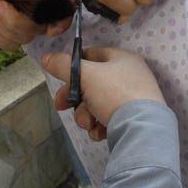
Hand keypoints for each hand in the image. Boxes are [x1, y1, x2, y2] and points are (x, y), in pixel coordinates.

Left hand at [0, 0, 71, 50]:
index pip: (64, 7)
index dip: (61, 21)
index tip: (50, 29)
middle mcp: (36, 5)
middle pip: (41, 27)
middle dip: (15, 20)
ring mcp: (22, 20)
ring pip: (25, 38)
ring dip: (0, 25)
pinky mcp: (8, 32)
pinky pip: (10, 44)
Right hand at [42, 47, 165, 139]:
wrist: (142, 129)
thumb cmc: (114, 94)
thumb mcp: (86, 75)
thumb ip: (63, 66)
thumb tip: (46, 57)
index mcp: (122, 58)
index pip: (91, 54)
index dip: (73, 66)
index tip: (59, 78)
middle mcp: (129, 75)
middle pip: (91, 83)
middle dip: (75, 98)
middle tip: (60, 107)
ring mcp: (132, 98)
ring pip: (96, 103)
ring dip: (86, 115)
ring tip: (88, 124)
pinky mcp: (132, 119)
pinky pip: (108, 118)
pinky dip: (100, 125)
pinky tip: (99, 132)